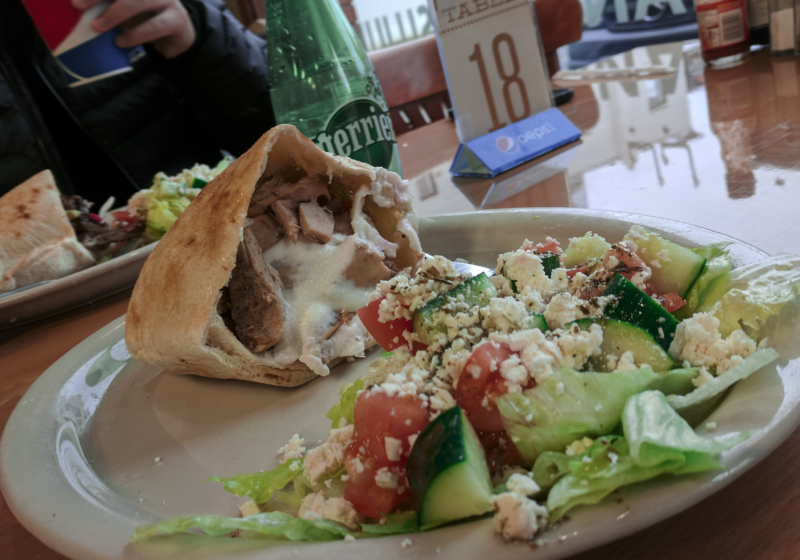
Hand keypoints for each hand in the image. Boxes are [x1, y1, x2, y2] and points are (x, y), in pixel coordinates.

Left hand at [71, 0, 195, 58]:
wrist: (178, 37)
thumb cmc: (145, 20)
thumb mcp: (124, 9)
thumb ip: (107, 5)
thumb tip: (78, 8)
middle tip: (77, 5)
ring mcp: (167, 1)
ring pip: (139, 2)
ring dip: (115, 14)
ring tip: (97, 27)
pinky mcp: (177, 20)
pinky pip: (155, 26)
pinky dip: (135, 34)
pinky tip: (120, 42)